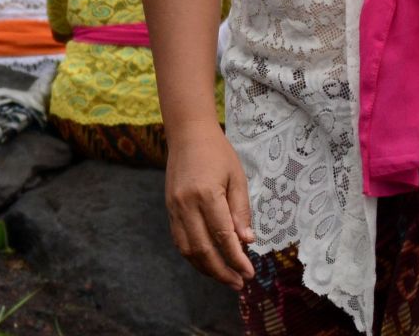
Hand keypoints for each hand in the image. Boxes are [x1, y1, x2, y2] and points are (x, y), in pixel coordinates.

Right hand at [163, 125, 255, 287]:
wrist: (188, 134)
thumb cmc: (218, 153)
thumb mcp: (237, 178)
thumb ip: (241, 211)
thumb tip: (247, 242)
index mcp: (206, 194)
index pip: (222, 236)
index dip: (236, 258)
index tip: (249, 273)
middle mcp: (186, 204)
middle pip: (203, 249)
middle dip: (221, 271)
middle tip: (238, 283)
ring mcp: (174, 208)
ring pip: (188, 250)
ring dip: (206, 268)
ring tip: (225, 278)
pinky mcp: (169, 209)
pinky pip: (179, 240)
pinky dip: (193, 256)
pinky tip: (208, 263)